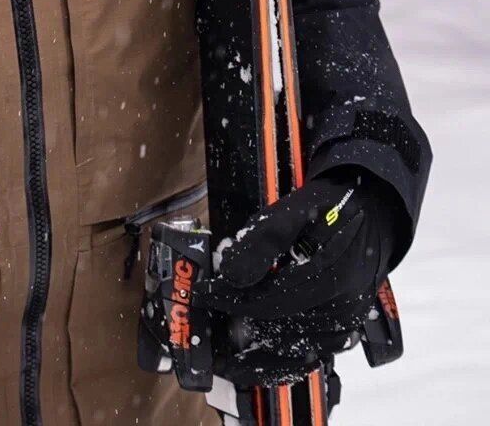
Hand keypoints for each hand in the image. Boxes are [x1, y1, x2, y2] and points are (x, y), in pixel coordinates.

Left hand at [199, 169, 400, 387]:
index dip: (232, 300)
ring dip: (260, 360)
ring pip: (297, 354)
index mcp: (331, 275)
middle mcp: (343, 308)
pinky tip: (258, 364)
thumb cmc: (329, 210)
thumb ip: (263, 241)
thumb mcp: (294, 211)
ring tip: (226, 362)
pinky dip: (283, 364)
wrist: (369, 217)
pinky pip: (312, 356)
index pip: (270, 298)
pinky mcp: (344, 332)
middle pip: (282, 330)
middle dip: (240, 332)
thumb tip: (232, 274)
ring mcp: (346, 324)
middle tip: (208, 333)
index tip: (204, 295)